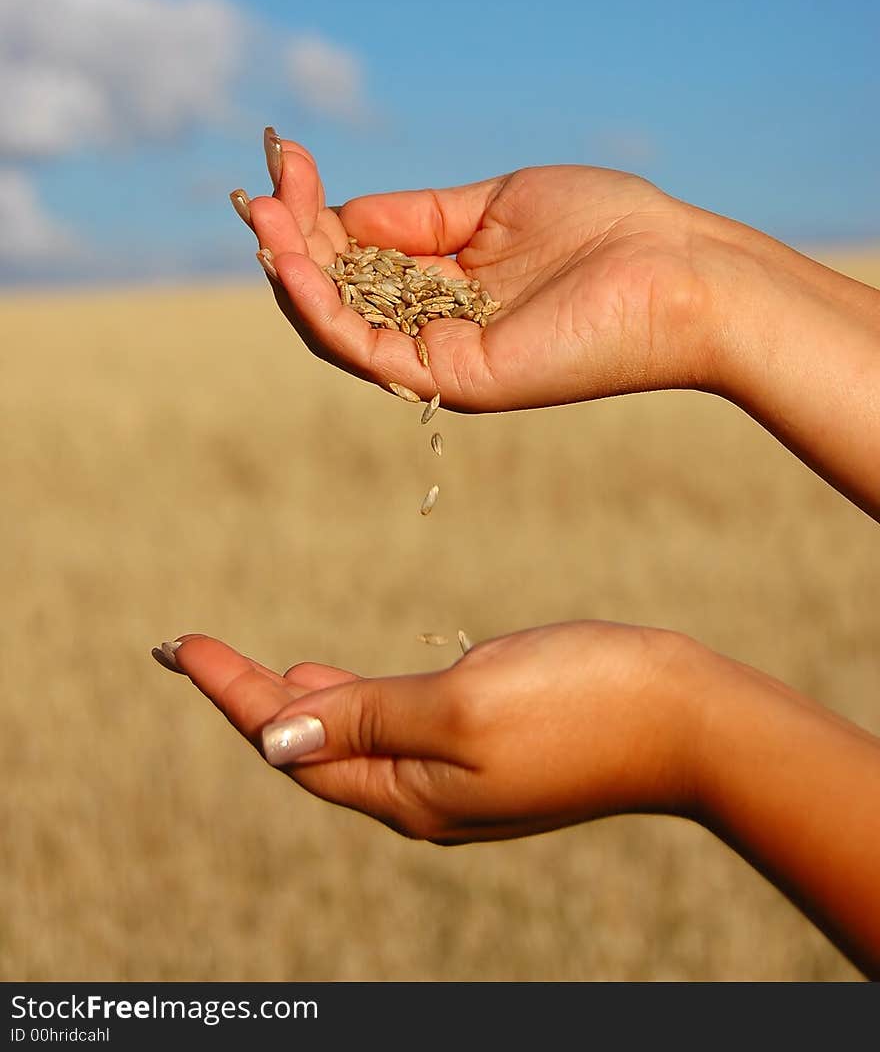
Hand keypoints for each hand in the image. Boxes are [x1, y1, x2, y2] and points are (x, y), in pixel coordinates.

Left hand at [158, 622, 879, 975]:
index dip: (232, 693)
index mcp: (408, 793)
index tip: (180, 645)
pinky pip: (398, 729)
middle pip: (314, 748)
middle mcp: (425, 797)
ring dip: (303, 703)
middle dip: (252, 699)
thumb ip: (364, 720)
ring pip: (355, 739)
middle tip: (199, 654)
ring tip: (261, 673)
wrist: (687, 721)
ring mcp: (462, 776)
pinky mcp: (494, 748)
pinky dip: (358, 701)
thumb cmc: (577, 704)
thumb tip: (275, 740)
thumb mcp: (458, 707)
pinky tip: (349, 680)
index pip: (291, 745)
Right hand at [236, 134, 720, 411]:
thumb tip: (341, 211)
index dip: (316, 211)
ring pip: (337, 323)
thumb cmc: (608, 229)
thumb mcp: (495, 204)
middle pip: (337, 289)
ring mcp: (443, 357)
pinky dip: (318, 307)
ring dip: (289, 270)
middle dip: (292, 235)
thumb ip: (418, 215)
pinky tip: (289, 260)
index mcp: (449, 286)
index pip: (358, 255)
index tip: (287, 156)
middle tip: (261, 184)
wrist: (680, 270)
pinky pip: (366, 349)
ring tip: (261, 215)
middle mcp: (437, 326)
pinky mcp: (454, 379)